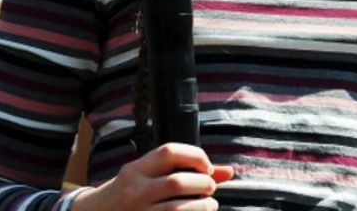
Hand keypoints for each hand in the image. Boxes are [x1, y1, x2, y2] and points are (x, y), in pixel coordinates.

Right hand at [72, 143, 233, 210]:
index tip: (206, 167)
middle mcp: (135, 190)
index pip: (169, 152)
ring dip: (202, 207)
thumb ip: (183, 170)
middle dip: (203, 184)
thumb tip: (228, 172)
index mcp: (136, 169)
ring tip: (209, 205)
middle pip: (178, 182)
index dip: (196, 156)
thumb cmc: (128, 192)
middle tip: (209, 188)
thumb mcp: (147, 175)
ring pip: (178, 209)